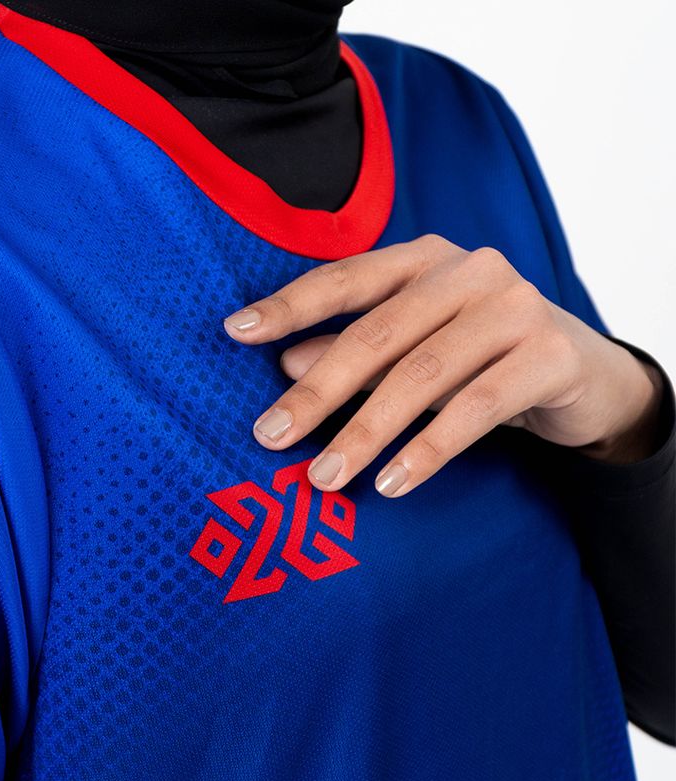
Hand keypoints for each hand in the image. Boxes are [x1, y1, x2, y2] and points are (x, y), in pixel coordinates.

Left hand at [223, 234, 663, 496]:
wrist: (584, 376)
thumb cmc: (479, 358)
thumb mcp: (411, 353)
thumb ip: (354, 354)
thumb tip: (285, 364)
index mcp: (425, 258)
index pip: (346, 279)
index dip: (289, 305)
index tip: (235, 331)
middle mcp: (469, 270)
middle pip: (377, 333)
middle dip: (318, 390)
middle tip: (269, 436)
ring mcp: (515, 306)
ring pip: (422, 373)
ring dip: (366, 431)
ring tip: (324, 477)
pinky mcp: (551, 353)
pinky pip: (477, 407)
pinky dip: (429, 449)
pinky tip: (391, 483)